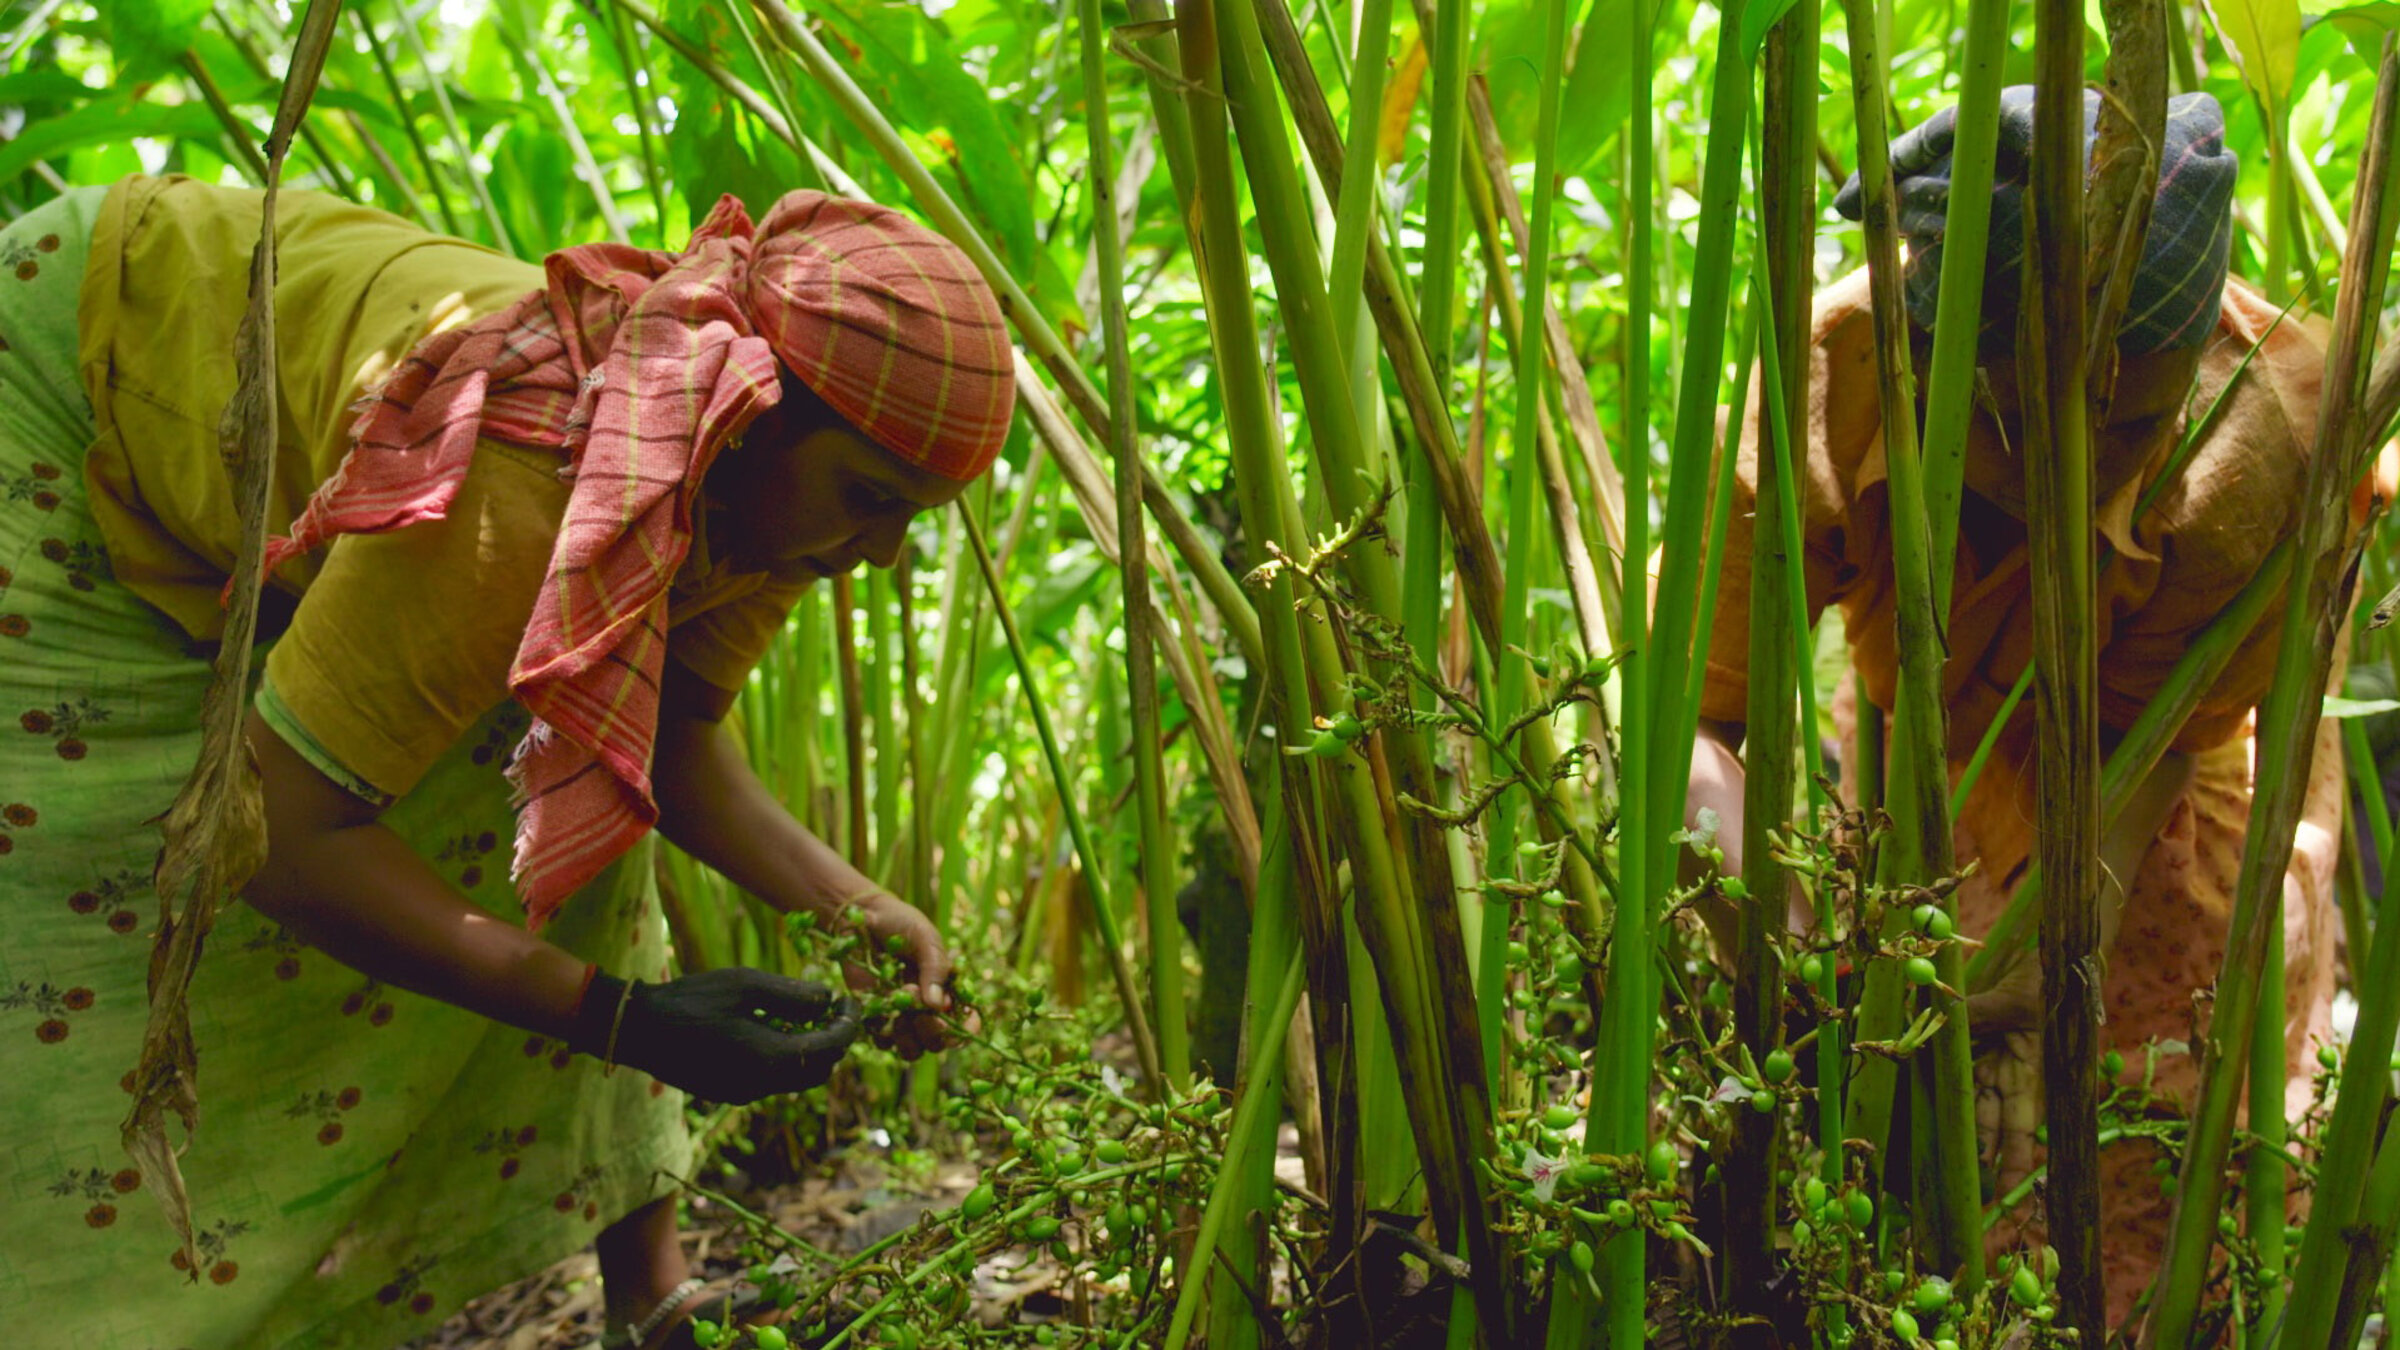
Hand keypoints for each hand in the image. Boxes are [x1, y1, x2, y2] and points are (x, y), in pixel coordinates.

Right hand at [572, 968, 858, 1103]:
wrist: (637, 1029)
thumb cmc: (691, 1000)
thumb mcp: (745, 985)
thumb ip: (793, 996)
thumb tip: (829, 1000)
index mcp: (769, 1060)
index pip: (831, 1049)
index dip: (849, 1025)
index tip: (851, 1001)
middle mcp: (761, 1086)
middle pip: (819, 1070)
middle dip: (834, 1041)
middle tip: (832, 1009)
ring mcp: (743, 1094)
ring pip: (796, 1078)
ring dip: (809, 1050)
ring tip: (803, 1015)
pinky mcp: (729, 1093)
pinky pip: (772, 1079)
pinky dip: (785, 1058)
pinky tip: (772, 1029)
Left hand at [838, 891, 963, 1057]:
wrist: (862, 918)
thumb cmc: (900, 924)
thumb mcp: (925, 938)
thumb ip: (934, 968)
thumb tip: (936, 1004)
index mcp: (948, 990)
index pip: (966, 1023)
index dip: (965, 1029)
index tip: (954, 1021)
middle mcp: (927, 1010)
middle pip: (938, 1042)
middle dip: (932, 1029)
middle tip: (918, 1006)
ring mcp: (901, 1017)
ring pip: (912, 1050)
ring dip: (907, 1035)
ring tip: (898, 1006)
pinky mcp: (875, 1018)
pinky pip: (883, 1042)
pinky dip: (882, 1030)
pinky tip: (880, 1005)